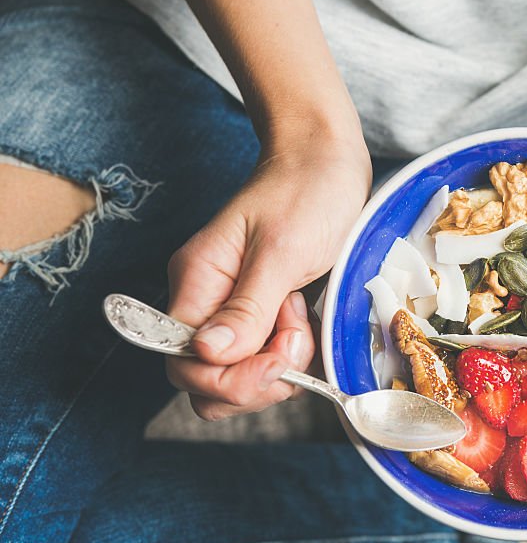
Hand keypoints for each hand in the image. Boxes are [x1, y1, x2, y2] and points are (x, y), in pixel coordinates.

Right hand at [165, 137, 370, 419]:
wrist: (328, 160)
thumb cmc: (305, 191)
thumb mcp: (280, 250)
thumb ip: (247, 307)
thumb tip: (207, 354)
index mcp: (197, 283)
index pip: (184, 363)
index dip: (231, 377)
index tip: (280, 354)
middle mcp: (208, 303)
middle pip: (208, 382)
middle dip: (258, 378)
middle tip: (297, 336)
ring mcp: (236, 312)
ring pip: (240, 377)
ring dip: (280, 367)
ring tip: (304, 319)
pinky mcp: (265, 316)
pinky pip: (268, 361)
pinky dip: (294, 357)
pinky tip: (311, 323)